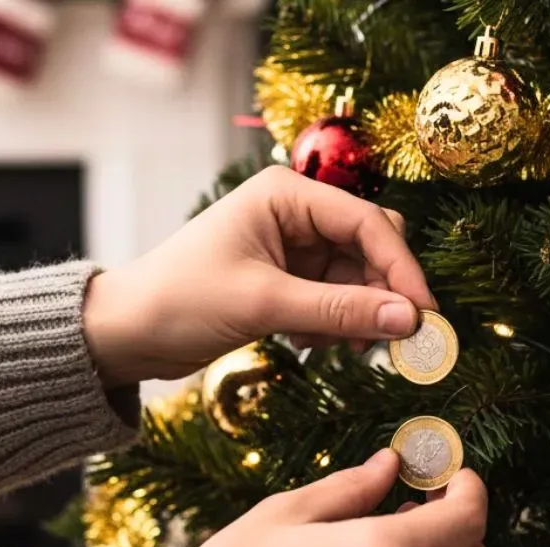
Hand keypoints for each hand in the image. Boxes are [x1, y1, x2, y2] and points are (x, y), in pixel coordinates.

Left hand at [83, 166, 436, 383]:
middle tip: (391, 341)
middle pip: (370, 246)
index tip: (424, 315)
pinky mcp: (288, 280)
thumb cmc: (181, 301)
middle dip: (382, 292)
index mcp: (286, 194)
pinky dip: (336, 325)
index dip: (401, 268)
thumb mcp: (265, 305)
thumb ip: (341, 311)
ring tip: (335, 348)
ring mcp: (293, 247)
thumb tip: (411, 320)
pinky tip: (309, 345)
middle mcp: (295, 213)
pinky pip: (336, 299)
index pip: (367, 222)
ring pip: (358, 278)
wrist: (125, 333)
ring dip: (357, 315)